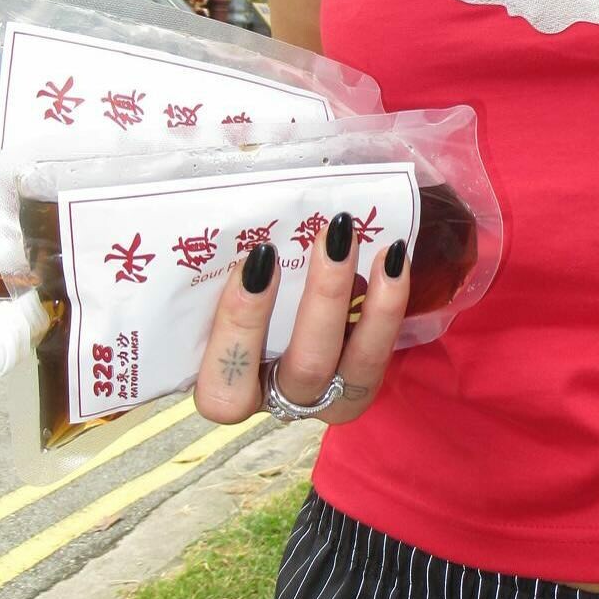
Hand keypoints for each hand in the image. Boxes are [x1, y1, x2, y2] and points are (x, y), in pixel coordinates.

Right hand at [193, 213, 410, 425]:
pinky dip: (390, 305)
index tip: (259, 258)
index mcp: (225, 388)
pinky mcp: (361, 383)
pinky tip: (394, 259)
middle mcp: (278, 400)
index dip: (240, 329)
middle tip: (333, 234)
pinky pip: (383, 352)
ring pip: (358, 368)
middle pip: (306, 369)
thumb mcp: (204, 289)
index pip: (225, 387)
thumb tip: (212, 197)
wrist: (274, 312)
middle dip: (324, 300)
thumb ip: (207, 263)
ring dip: (375, 307)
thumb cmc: (229, 289)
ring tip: (383, 248)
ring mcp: (326, 398)